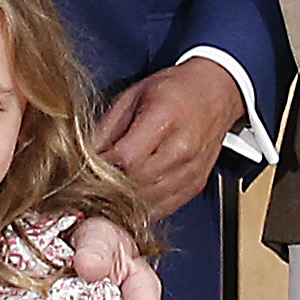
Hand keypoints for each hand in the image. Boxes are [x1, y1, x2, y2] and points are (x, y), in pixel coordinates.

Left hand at [94, 58, 246, 218]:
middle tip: (89, 189)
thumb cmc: (174, 90)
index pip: (126, 159)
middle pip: (136, 184)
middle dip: (108, 189)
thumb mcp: (132, 96)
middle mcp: (182, 148)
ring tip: (105, 198)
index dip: (100, 170)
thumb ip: (107, 129)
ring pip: (149, 202)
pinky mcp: (195, 185)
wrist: (215, 93)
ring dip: (124, 204)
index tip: (84, 172)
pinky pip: (164, 209)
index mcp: (164, 119)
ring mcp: (191, 170)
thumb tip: (84, 158)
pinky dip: (143, 209)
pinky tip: (129, 202)